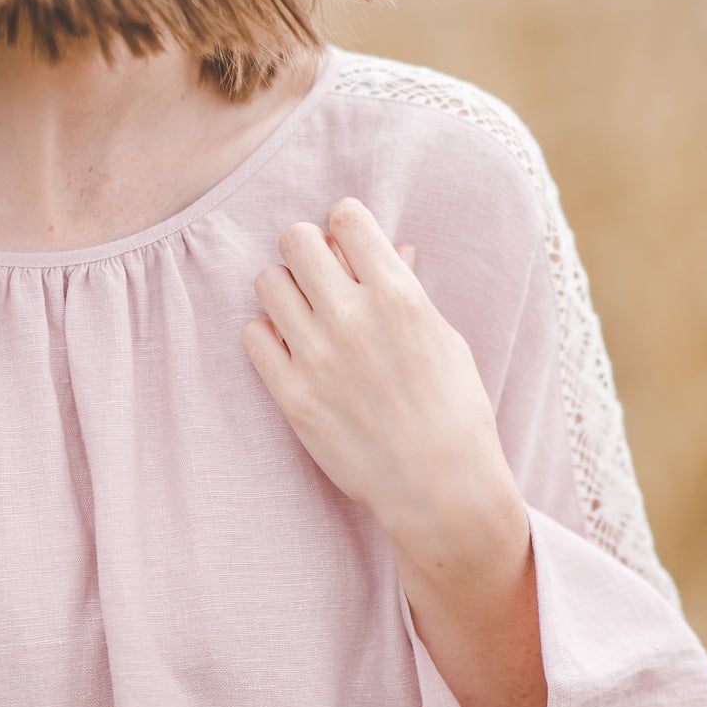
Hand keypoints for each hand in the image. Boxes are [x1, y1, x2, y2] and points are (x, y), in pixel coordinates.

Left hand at [242, 197, 525, 576]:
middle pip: (295, 239)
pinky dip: (269, 335)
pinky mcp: (291, 395)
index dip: (345, 223)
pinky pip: (252, 335)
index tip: (349, 241)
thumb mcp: (445, 340)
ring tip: (305, 312)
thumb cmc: (455, 411)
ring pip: (267, 281)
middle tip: (320, 273)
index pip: (346, 218)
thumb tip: (392, 250)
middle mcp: (352, 318)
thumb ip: (408, 290)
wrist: (440, 488)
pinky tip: (292, 349)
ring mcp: (316, 357)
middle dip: (308, 249)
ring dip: (285, 288)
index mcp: (398, 296)